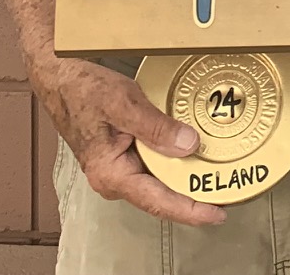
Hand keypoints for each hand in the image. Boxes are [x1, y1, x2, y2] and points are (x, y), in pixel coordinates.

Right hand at [33, 55, 225, 226]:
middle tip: (229, 191)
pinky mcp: (125, 154)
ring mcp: (120, 167)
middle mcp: (115, 178)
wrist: (60, 76)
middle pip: (162, 195)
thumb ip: (156, 127)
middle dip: (195, 196)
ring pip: (160, 179)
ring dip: (187, 177)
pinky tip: (194, 153)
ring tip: (218, 175)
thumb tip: (189, 145)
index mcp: (111, 174)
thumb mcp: (123, 103)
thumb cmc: (81, 89)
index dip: (190, 210)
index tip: (216, 213)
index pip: (158, 201)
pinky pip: (154, 164)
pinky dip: (175, 160)